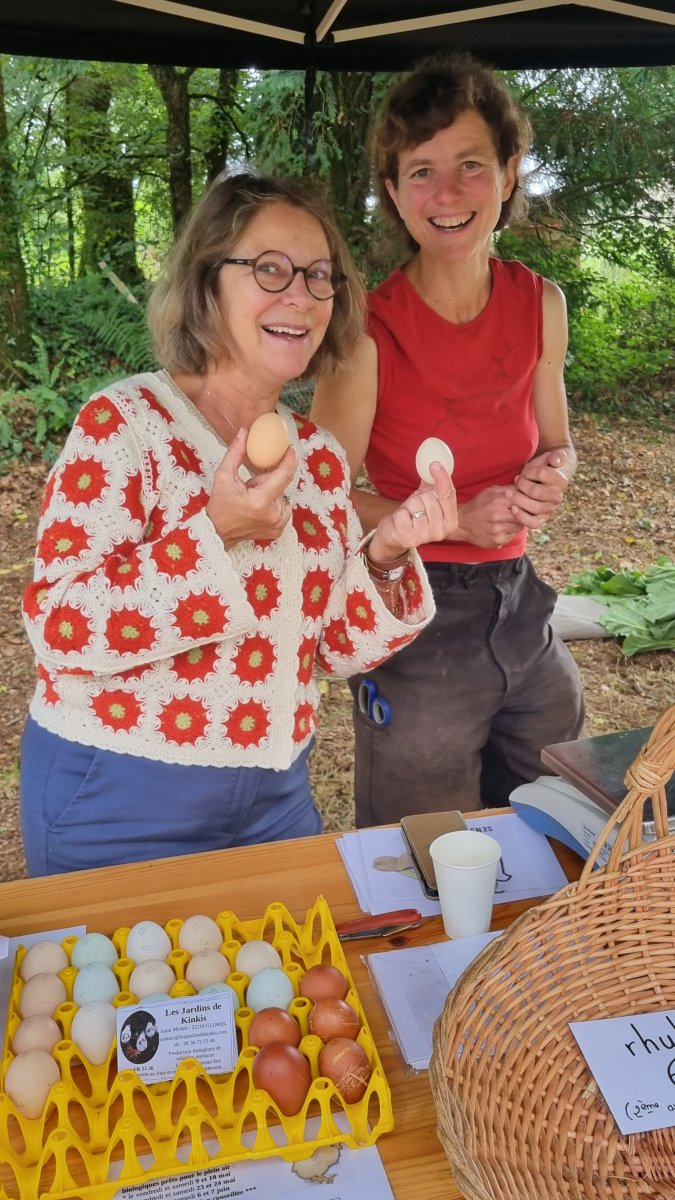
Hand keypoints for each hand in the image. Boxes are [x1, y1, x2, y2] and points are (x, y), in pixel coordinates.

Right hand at [206, 428, 297, 548]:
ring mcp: (278, 524)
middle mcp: (273, 514)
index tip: (290, 449)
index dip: (290, 459)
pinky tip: (258, 508)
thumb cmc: (220, 506)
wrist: (218, 532)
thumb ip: (236, 453)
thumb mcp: (223, 476)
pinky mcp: (279, 529)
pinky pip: (283, 508)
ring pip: (283, 495)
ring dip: (271, 492)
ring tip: (253, 499)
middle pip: (281, 484)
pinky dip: (274, 504)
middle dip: (268, 479)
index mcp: (260, 501)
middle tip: (251, 486)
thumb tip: (245, 432)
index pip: (284, 475)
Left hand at [368, 463, 456, 559]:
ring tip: (409, 515)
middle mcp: (441, 531)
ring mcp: (425, 536)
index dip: (443, 479)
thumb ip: (434, 485)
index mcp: (451, 522)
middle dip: (420, 497)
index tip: (435, 464)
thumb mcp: (427, 500)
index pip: (449, 496)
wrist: (395, 535)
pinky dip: (399, 513)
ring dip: (409, 506)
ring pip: (415, 504)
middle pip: (430, 497)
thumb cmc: (414, 515)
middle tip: (416, 508)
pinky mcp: (408, 538)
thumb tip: (435, 463)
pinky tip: (401, 521)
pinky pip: (402, 513)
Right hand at [453, 486, 522, 548]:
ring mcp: (497, 530)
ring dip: (516, 524)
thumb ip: (507, 489)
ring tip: (508, 521)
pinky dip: (509, 533)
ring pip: (519, 527)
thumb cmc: (477, 506)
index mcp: (497, 501)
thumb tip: (523, 487)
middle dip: (522, 514)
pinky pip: (511, 536)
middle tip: (515, 513)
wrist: (461, 523)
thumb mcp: (490, 492)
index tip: (521, 503)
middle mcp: (497, 515)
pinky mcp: (496, 541)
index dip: (524, 502)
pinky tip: (501, 528)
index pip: (522, 501)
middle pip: (523, 515)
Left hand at [504, 448, 570, 529]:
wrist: (543, 480)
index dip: (530, 471)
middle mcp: (557, 496)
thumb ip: (556, 456)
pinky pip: (533, 523)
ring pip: (534, 507)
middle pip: (536, 492)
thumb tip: (556, 460)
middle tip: (515, 481)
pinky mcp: (541, 518)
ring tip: (509, 492)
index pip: (542, 473)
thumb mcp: (550, 458)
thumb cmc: (544, 467)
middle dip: (521, 485)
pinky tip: (513, 508)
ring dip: (518, 499)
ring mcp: (549, 509)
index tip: (525, 471)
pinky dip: (522, 517)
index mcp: (561, 480)